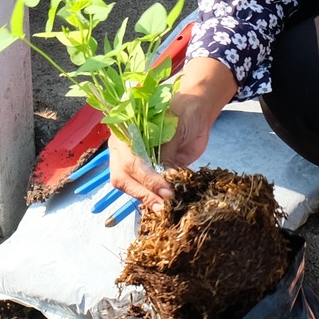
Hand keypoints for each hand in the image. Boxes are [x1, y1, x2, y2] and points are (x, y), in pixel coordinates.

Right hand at [109, 54, 235, 206]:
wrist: (196, 111)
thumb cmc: (183, 112)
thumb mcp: (174, 130)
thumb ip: (166, 152)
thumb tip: (165, 178)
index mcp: (126, 133)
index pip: (129, 161)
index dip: (145, 178)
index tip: (164, 189)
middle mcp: (125, 149)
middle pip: (122, 177)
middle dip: (142, 192)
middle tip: (163, 203)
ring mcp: (136, 162)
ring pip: (129, 186)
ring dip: (146, 199)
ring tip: (164, 207)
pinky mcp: (149, 172)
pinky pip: (143, 189)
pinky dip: (152, 198)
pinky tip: (164, 205)